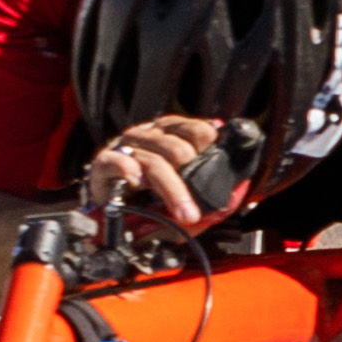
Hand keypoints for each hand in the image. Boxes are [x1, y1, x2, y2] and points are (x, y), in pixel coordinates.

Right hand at [76, 109, 235, 230]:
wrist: (108, 209)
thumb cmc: (149, 197)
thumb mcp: (183, 188)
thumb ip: (208, 185)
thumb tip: (238, 189)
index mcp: (170, 133)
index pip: (195, 129)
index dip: (208, 143)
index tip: (218, 164)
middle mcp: (148, 135)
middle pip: (176, 149)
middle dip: (191, 178)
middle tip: (196, 208)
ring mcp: (125, 146)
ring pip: (153, 161)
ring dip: (171, 190)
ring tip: (183, 213)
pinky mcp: (103, 162)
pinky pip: (115, 161)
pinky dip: (128, 170)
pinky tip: (137, 183)